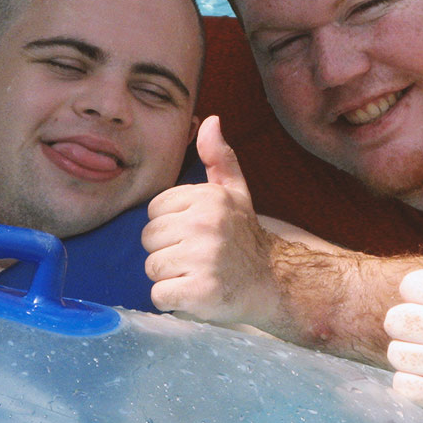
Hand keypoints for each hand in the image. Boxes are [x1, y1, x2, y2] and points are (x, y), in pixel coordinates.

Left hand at [143, 116, 280, 326]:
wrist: (274, 282)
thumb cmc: (245, 238)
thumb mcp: (235, 193)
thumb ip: (219, 158)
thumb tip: (210, 121)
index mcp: (207, 197)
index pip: (154, 211)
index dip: (170, 226)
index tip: (195, 234)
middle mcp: (205, 224)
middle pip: (149, 239)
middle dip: (167, 252)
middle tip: (196, 258)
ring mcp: (203, 259)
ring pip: (152, 267)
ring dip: (170, 277)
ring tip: (197, 274)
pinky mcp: (200, 293)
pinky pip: (160, 296)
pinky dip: (173, 301)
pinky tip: (195, 294)